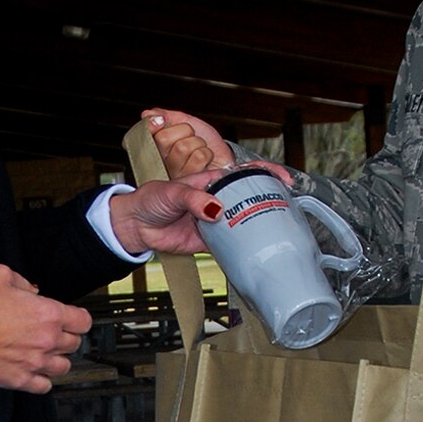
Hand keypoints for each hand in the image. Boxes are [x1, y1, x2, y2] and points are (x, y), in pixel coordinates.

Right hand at [0, 263, 90, 393]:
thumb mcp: (0, 275)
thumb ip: (23, 281)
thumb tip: (31, 290)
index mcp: (48, 314)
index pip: (83, 321)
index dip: (78, 319)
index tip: (73, 319)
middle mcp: (47, 340)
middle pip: (75, 343)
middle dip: (66, 337)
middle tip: (54, 334)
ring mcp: (36, 362)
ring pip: (64, 366)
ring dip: (58, 359)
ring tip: (46, 353)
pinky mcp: (22, 379)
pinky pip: (45, 386)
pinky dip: (43, 380)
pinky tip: (36, 371)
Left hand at [109, 165, 292, 257]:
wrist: (136, 226)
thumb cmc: (150, 200)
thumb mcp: (172, 192)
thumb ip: (194, 199)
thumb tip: (215, 209)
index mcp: (212, 180)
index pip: (244, 173)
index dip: (266, 173)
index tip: (282, 178)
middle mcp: (218, 199)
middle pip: (250, 198)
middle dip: (270, 201)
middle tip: (286, 207)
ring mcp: (216, 221)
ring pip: (244, 222)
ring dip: (259, 225)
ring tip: (278, 229)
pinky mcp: (211, 241)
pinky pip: (231, 244)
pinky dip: (242, 246)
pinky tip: (255, 248)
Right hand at [141, 106, 234, 177]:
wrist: (221, 157)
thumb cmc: (204, 141)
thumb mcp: (185, 121)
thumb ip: (167, 116)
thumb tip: (148, 114)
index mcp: (158, 146)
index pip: (146, 133)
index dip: (151, 124)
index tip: (160, 121)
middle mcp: (163, 162)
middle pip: (163, 139)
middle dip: (185, 131)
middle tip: (191, 137)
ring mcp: (175, 173)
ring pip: (182, 147)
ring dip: (198, 144)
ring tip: (199, 150)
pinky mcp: (189, 181)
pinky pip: (198, 157)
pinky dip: (207, 154)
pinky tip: (205, 162)